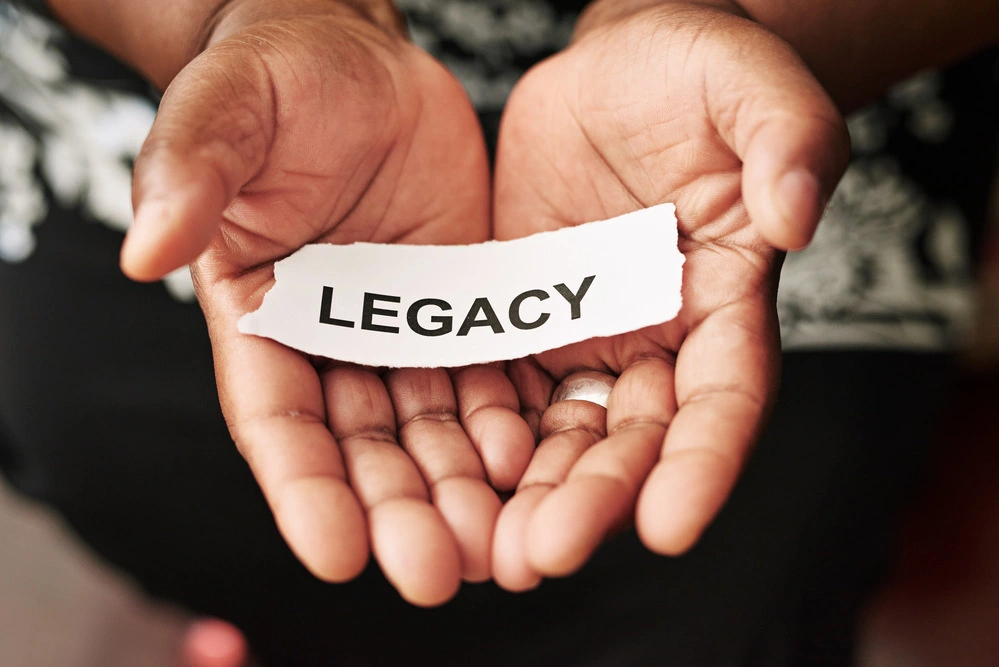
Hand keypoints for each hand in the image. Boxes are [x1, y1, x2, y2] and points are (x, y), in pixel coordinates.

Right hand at [119, 0, 532, 604]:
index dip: (305, 489)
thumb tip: (147, 253)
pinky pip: (487, 375)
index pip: (278, 420)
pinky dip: (508, 422)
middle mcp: (333, 339)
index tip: (335, 554)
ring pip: (433, 428)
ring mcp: (403, 327)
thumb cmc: (275, 79)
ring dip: (463, 489)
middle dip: (399, 512)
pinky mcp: (464, 305)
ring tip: (500, 543)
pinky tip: (533, 459)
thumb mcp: (223, 114)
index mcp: (261, 316)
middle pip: (365, 446)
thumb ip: (189, 175)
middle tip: (438, 573)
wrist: (357, 57)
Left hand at [490, 1, 848, 588]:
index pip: (724, 398)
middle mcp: (660, 339)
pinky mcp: (524, 321)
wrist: (612, 73)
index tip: (671, 527)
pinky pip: (500, 389)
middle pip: (632, 438)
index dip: (702, 463)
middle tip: (544, 553)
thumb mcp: (750, 84)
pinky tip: (446, 475)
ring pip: (561, 433)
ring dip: (528, 493)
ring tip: (489, 546)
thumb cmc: (693, 72)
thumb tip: (794, 215)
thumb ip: (787, 140)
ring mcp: (588, 336)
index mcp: (727, 302)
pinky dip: (479, 437)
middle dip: (593, 499)